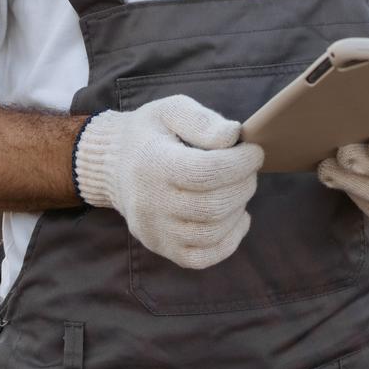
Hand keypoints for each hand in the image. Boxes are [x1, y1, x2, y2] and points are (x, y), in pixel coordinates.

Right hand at [73, 95, 265, 269]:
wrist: (113, 166)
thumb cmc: (150, 134)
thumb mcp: (170, 110)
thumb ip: (201, 120)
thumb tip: (233, 136)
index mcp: (153, 164)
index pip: (206, 172)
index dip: (240, 163)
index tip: (254, 151)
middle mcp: (150, 203)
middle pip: (212, 206)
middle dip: (244, 185)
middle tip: (249, 170)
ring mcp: (154, 230)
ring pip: (211, 234)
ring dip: (238, 210)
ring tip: (238, 189)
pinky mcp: (161, 247)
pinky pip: (202, 257)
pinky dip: (229, 240)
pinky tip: (236, 216)